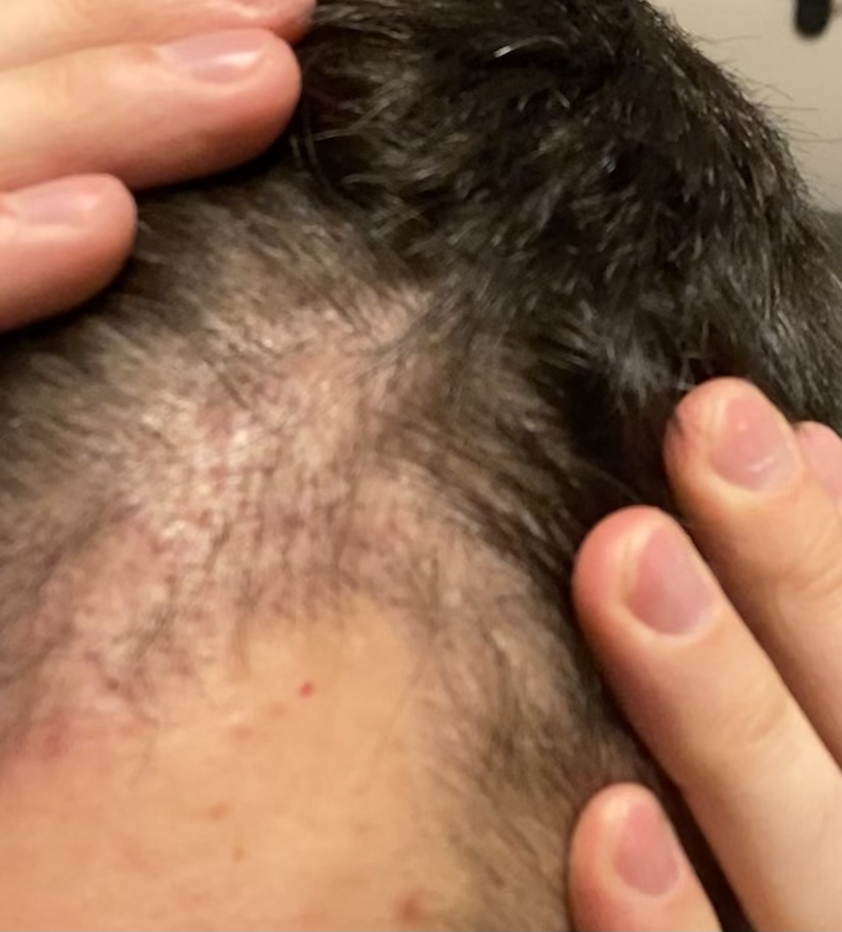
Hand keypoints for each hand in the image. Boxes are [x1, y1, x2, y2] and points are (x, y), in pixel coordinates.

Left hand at [569, 377, 841, 929]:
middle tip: (707, 426)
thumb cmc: (808, 876)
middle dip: (811, 583)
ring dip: (724, 717)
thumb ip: (814, 691)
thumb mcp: (814, 801)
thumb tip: (811, 477)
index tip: (777, 427)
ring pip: (811, 870)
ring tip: (627, 559)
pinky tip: (604, 827)